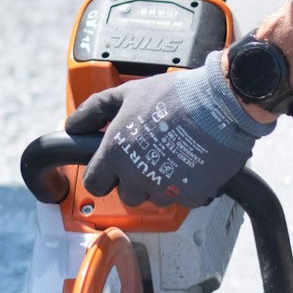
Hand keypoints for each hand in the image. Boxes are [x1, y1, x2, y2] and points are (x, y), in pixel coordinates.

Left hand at [65, 50, 270, 207]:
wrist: (221, 104)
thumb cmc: (173, 96)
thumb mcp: (126, 94)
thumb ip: (94, 110)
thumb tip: (71, 125)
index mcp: (115, 154)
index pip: (95, 184)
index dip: (103, 174)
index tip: (113, 166)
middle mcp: (136, 177)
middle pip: (126, 194)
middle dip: (134, 178)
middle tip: (150, 154)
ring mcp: (164, 188)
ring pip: (155, 198)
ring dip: (161, 183)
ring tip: (173, 155)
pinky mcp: (191, 195)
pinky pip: (183, 198)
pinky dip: (187, 185)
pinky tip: (192, 163)